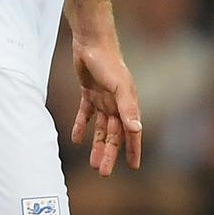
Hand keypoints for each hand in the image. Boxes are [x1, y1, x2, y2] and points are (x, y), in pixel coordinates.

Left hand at [71, 39, 142, 174]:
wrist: (92, 41)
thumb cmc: (109, 62)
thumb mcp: (119, 87)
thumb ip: (127, 109)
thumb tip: (137, 130)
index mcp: (128, 104)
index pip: (132, 132)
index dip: (133, 149)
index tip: (134, 167)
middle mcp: (117, 104)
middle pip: (114, 135)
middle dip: (110, 153)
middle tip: (103, 172)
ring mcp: (103, 99)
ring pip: (101, 128)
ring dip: (97, 145)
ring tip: (92, 162)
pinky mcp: (88, 92)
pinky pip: (86, 114)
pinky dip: (81, 126)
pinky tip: (76, 140)